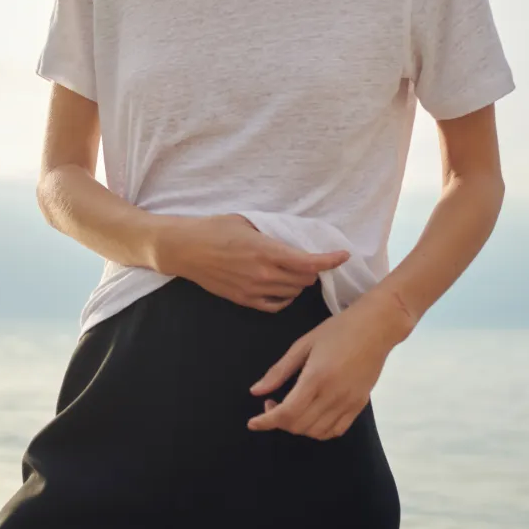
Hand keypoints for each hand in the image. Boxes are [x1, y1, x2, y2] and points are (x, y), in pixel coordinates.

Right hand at [155, 213, 349, 312]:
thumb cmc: (214, 229)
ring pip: (293, 293)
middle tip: (312, 260)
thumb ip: (273, 233)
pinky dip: (286, 298)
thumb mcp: (248, 223)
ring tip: (296, 272)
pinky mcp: (244, 300)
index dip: (330, 260)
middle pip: (305, 280)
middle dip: (314, 270)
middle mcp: (263, 273)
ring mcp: (254, 290)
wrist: (185, 249)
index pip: (308, 262)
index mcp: (266, 250)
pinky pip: (276, 306)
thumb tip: (294, 238)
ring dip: (300, 283)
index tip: (342, 255)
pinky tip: (283, 288)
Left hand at [247, 290, 411, 437]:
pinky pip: (335, 431)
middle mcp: (333, 395)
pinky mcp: (360, 406)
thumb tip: (256, 391)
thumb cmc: (337, 330)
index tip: (253, 423)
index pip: (287, 412)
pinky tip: (311, 415)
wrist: (376, 328)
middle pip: (299, 425)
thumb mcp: (303, 344)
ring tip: (291, 409)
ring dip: (297, 427)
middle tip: (272, 403)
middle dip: (278, 421)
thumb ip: (279, 371)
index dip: (266, 422)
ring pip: (316, 432)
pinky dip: (318, 431)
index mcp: (316, 378)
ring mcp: (348, 403)